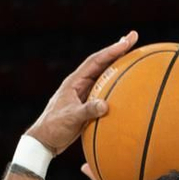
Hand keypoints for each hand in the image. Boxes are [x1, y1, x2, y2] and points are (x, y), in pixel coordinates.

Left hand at [27, 31, 137, 158]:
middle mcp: (80, 84)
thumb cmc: (54, 127)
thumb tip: (106, 105)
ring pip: (104, 76)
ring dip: (118, 66)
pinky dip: (116, 86)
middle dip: (117, 50)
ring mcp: (84, 94)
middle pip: (102, 63)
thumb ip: (87, 111)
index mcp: (74, 82)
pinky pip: (104, 91)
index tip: (126, 42)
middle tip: (133, 38)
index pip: (95, 61)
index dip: (111, 50)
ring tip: (133, 55)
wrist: (45, 141)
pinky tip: (127, 86)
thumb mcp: (71, 118)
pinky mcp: (87, 104)